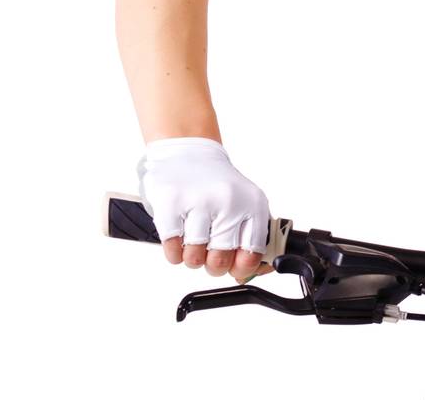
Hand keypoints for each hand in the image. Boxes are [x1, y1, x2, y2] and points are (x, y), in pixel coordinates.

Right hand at [136, 136, 275, 283]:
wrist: (188, 152)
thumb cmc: (217, 185)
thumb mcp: (246, 204)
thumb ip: (251, 237)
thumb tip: (252, 272)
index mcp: (252, 204)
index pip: (252, 254)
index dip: (241, 268)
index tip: (234, 267)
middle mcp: (229, 202)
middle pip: (219, 262)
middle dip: (213, 265)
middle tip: (210, 253)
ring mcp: (199, 202)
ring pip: (194, 259)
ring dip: (192, 257)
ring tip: (194, 241)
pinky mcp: (171, 204)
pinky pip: (172, 249)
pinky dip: (174, 252)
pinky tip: (179, 238)